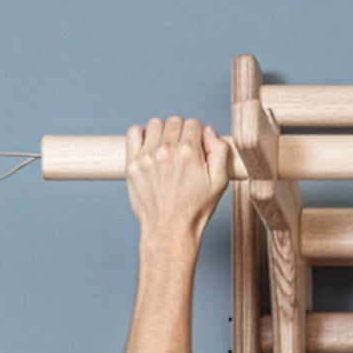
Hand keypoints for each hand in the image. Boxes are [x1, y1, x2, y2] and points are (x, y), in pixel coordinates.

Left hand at [125, 115, 230, 243]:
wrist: (170, 230)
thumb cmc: (195, 210)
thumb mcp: (220, 182)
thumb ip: (219, 151)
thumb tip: (209, 131)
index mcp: (189, 152)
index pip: (193, 124)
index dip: (197, 136)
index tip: (196, 150)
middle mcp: (167, 150)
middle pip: (174, 121)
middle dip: (181, 133)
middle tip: (181, 153)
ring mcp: (147, 156)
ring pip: (155, 124)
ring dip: (162, 133)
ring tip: (165, 151)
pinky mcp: (132, 164)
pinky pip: (133, 133)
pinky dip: (140, 135)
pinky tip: (148, 148)